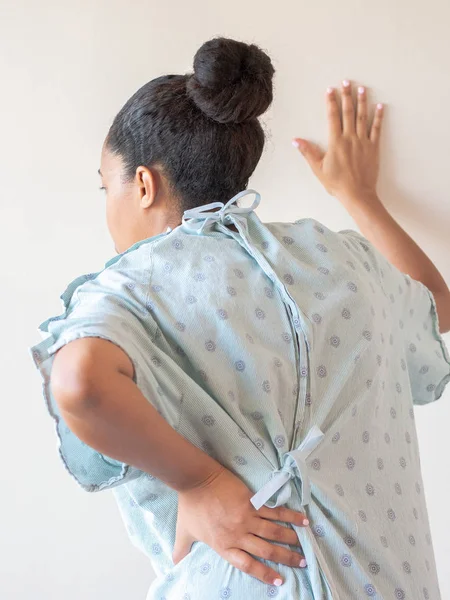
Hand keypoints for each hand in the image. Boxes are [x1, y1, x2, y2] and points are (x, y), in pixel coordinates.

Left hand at [172, 464, 308, 586]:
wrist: (196, 480)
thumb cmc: (190, 505)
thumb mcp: (184, 532)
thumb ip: (181, 550)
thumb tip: (174, 563)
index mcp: (223, 545)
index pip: (248, 565)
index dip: (265, 573)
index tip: (280, 580)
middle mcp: (238, 534)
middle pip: (266, 551)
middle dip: (286, 558)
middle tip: (301, 563)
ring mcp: (246, 518)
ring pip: (274, 532)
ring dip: (290, 540)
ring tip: (303, 546)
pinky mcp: (252, 502)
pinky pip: (275, 512)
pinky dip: (290, 516)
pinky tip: (302, 520)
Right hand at [293, 80, 383, 207]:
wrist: (357, 194)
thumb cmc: (336, 183)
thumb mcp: (318, 169)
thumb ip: (308, 152)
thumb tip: (295, 140)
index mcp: (336, 142)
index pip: (332, 117)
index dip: (331, 102)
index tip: (330, 90)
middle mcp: (350, 138)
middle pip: (348, 112)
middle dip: (347, 95)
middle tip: (347, 81)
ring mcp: (363, 142)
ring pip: (363, 117)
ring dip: (362, 102)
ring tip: (362, 88)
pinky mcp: (373, 147)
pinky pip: (377, 129)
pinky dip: (378, 117)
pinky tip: (380, 106)